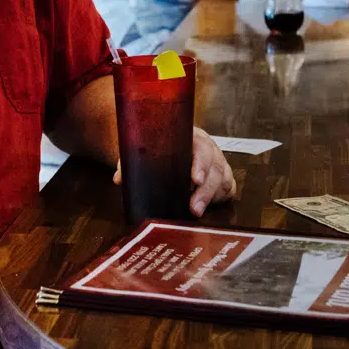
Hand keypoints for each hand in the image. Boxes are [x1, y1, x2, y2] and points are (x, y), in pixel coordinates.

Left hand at [112, 127, 236, 216]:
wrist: (170, 139)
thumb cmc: (160, 144)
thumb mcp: (147, 147)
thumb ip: (133, 161)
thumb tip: (120, 178)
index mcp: (193, 137)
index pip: (202, 148)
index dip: (200, 164)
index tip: (194, 180)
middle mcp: (210, 148)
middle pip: (215, 168)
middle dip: (206, 190)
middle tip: (194, 208)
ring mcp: (218, 162)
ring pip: (223, 179)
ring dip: (211, 197)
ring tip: (196, 211)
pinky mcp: (222, 176)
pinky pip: (228, 187)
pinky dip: (220, 197)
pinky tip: (210, 206)